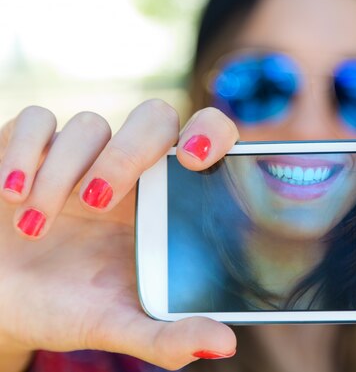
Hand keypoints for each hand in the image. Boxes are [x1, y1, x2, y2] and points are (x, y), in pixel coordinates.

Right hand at [0, 100, 238, 370]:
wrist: (2, 305)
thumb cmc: (67, 309)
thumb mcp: (117, 325)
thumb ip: (168, 337)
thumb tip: (225, 344)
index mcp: (162, 201)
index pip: (206, 138)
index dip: (211, 133)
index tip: (194, 160)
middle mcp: (128, 169)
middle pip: (154, 117)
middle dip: (127, 153)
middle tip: (96, 203)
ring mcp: (79, 155)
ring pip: (90, 125)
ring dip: (61, 174)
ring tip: (35, 229)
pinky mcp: (30, 148)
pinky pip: (36, 120)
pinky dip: (22, 152)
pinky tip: (13, 194)